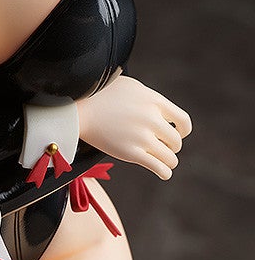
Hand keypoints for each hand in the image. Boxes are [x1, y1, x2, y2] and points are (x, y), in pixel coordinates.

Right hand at [76, 75, 191, 179]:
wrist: (76, 109)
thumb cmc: (99, 95)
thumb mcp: (130, 86)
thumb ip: (148, 97)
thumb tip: (159, 109)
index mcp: (154, 101)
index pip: (183, 121)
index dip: (183, 131)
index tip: (178, 134)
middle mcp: (151, 118)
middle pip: (176, 141)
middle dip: (171, 146)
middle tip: (162, 147)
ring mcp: (142, 136)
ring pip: (170, 157)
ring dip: (169, 161)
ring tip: (163, 161)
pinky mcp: (131, 153)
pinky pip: (159, 167)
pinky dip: (164, 172)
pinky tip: (163, 173)